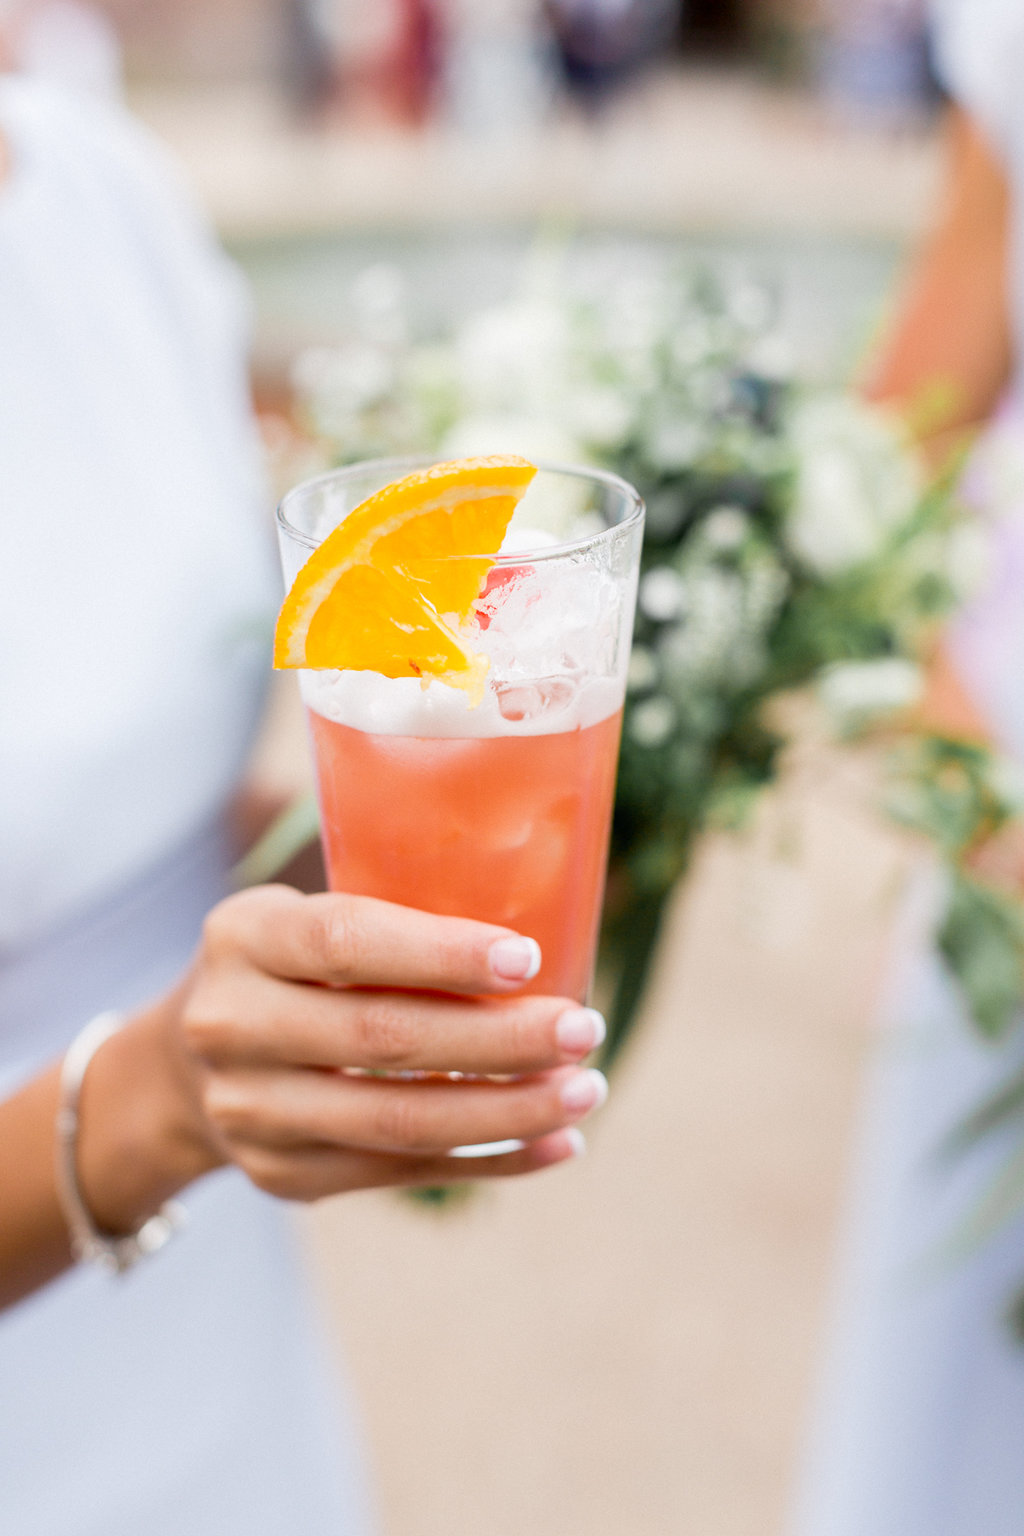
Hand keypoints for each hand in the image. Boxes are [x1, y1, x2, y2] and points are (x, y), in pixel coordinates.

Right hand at [81, 887, 606, 1227]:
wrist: (183, 1066)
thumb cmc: (288, 967)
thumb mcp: (304, 916)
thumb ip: (390, 916)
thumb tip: (550, 908)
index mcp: (244, 937)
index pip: (345, 942)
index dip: (441, 953)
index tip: (529, 958)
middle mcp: (232, 1025)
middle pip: (382, 1039)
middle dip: (499, 1040)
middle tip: (583, 1028)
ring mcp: (250, 1111)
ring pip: (398, 1122)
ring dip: (508, 1111)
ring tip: (585, 1090)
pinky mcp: (283, 1175)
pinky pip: (402, 1172)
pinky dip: (491, 1161)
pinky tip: (557, 1143)